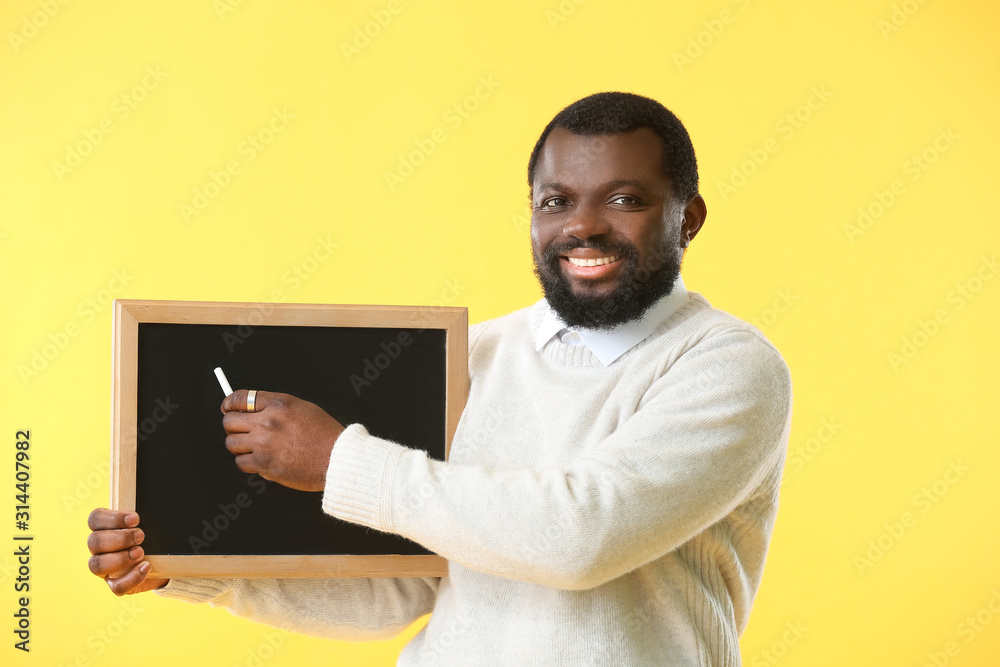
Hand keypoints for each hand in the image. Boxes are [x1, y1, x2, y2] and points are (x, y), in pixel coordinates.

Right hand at [87, 509, 168, 594]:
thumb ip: (147, 517)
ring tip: (141, 552)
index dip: (112, 518)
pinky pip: (117, 586)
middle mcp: (100, 549)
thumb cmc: (153, 539)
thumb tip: (156, 509)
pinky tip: (147, 567)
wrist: (165, 563)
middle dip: (119, 538)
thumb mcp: (150, 525)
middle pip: (94, 542)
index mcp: (104, 529)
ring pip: (97, 565)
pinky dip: (133, 577)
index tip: (136, 519)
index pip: (95, 519)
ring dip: (120, 558)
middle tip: (141, 536)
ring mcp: (105, 569)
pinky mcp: (116, 585)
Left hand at [221, 389, 344, 491]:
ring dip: (239, 445)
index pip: (240, 398)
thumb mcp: (302, 409)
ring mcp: (264, 445)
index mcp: (279, 404)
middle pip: (229, 421)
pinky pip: (241, 462)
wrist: (337, 459)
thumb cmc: (324, 434)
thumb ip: (276, 408)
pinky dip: (248, 462)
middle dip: (232, 425)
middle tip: (240, 430)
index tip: (227, 408)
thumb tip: (250, 412)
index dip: (229, 403)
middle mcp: (268, 422)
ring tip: (253, 447)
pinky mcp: (265, 465)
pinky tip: (261, 460)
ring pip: (232, 444)